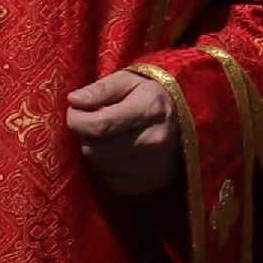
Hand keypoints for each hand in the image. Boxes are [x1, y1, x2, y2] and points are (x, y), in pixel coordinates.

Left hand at [62, 71, 180, 193]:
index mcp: (150, 108)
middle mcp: (156, 139)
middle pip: (96, 149)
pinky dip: (111, 169)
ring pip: (102, 166)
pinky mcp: (156, 181)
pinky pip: (115, 182)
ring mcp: (158, 163)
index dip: (76, 120)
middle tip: (96, 123)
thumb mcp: (128, 80)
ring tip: (111, 137)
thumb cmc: (151, 92)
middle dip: (87, 136)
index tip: (75, 111)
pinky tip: (122, 153)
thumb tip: (74, 101)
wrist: (188, 114)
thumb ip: (101, 89)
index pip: (98, 126)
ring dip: (99, 152)